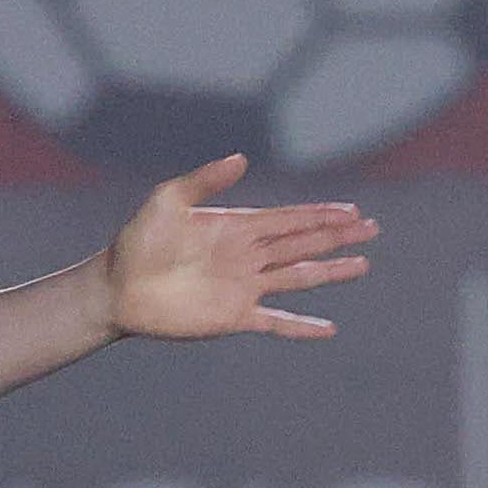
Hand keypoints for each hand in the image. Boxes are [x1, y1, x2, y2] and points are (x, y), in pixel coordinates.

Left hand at [100, 154, 376, 340]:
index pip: (289, 219)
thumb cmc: (137, 242)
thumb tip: (241, 158)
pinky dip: (302, 327)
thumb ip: (204, 181)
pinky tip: (328, 329)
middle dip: (336, 236)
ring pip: (298, 278)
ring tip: (363, 265)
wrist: (115, 289)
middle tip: (372, 228)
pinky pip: (276, 322)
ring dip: (330, 272)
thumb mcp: (167, 201)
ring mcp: (243, 287)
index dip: (320, 214)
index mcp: (235, 228)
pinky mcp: (234, 317)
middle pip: (302, 244)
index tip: (352, 210)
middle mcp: (246, 256)